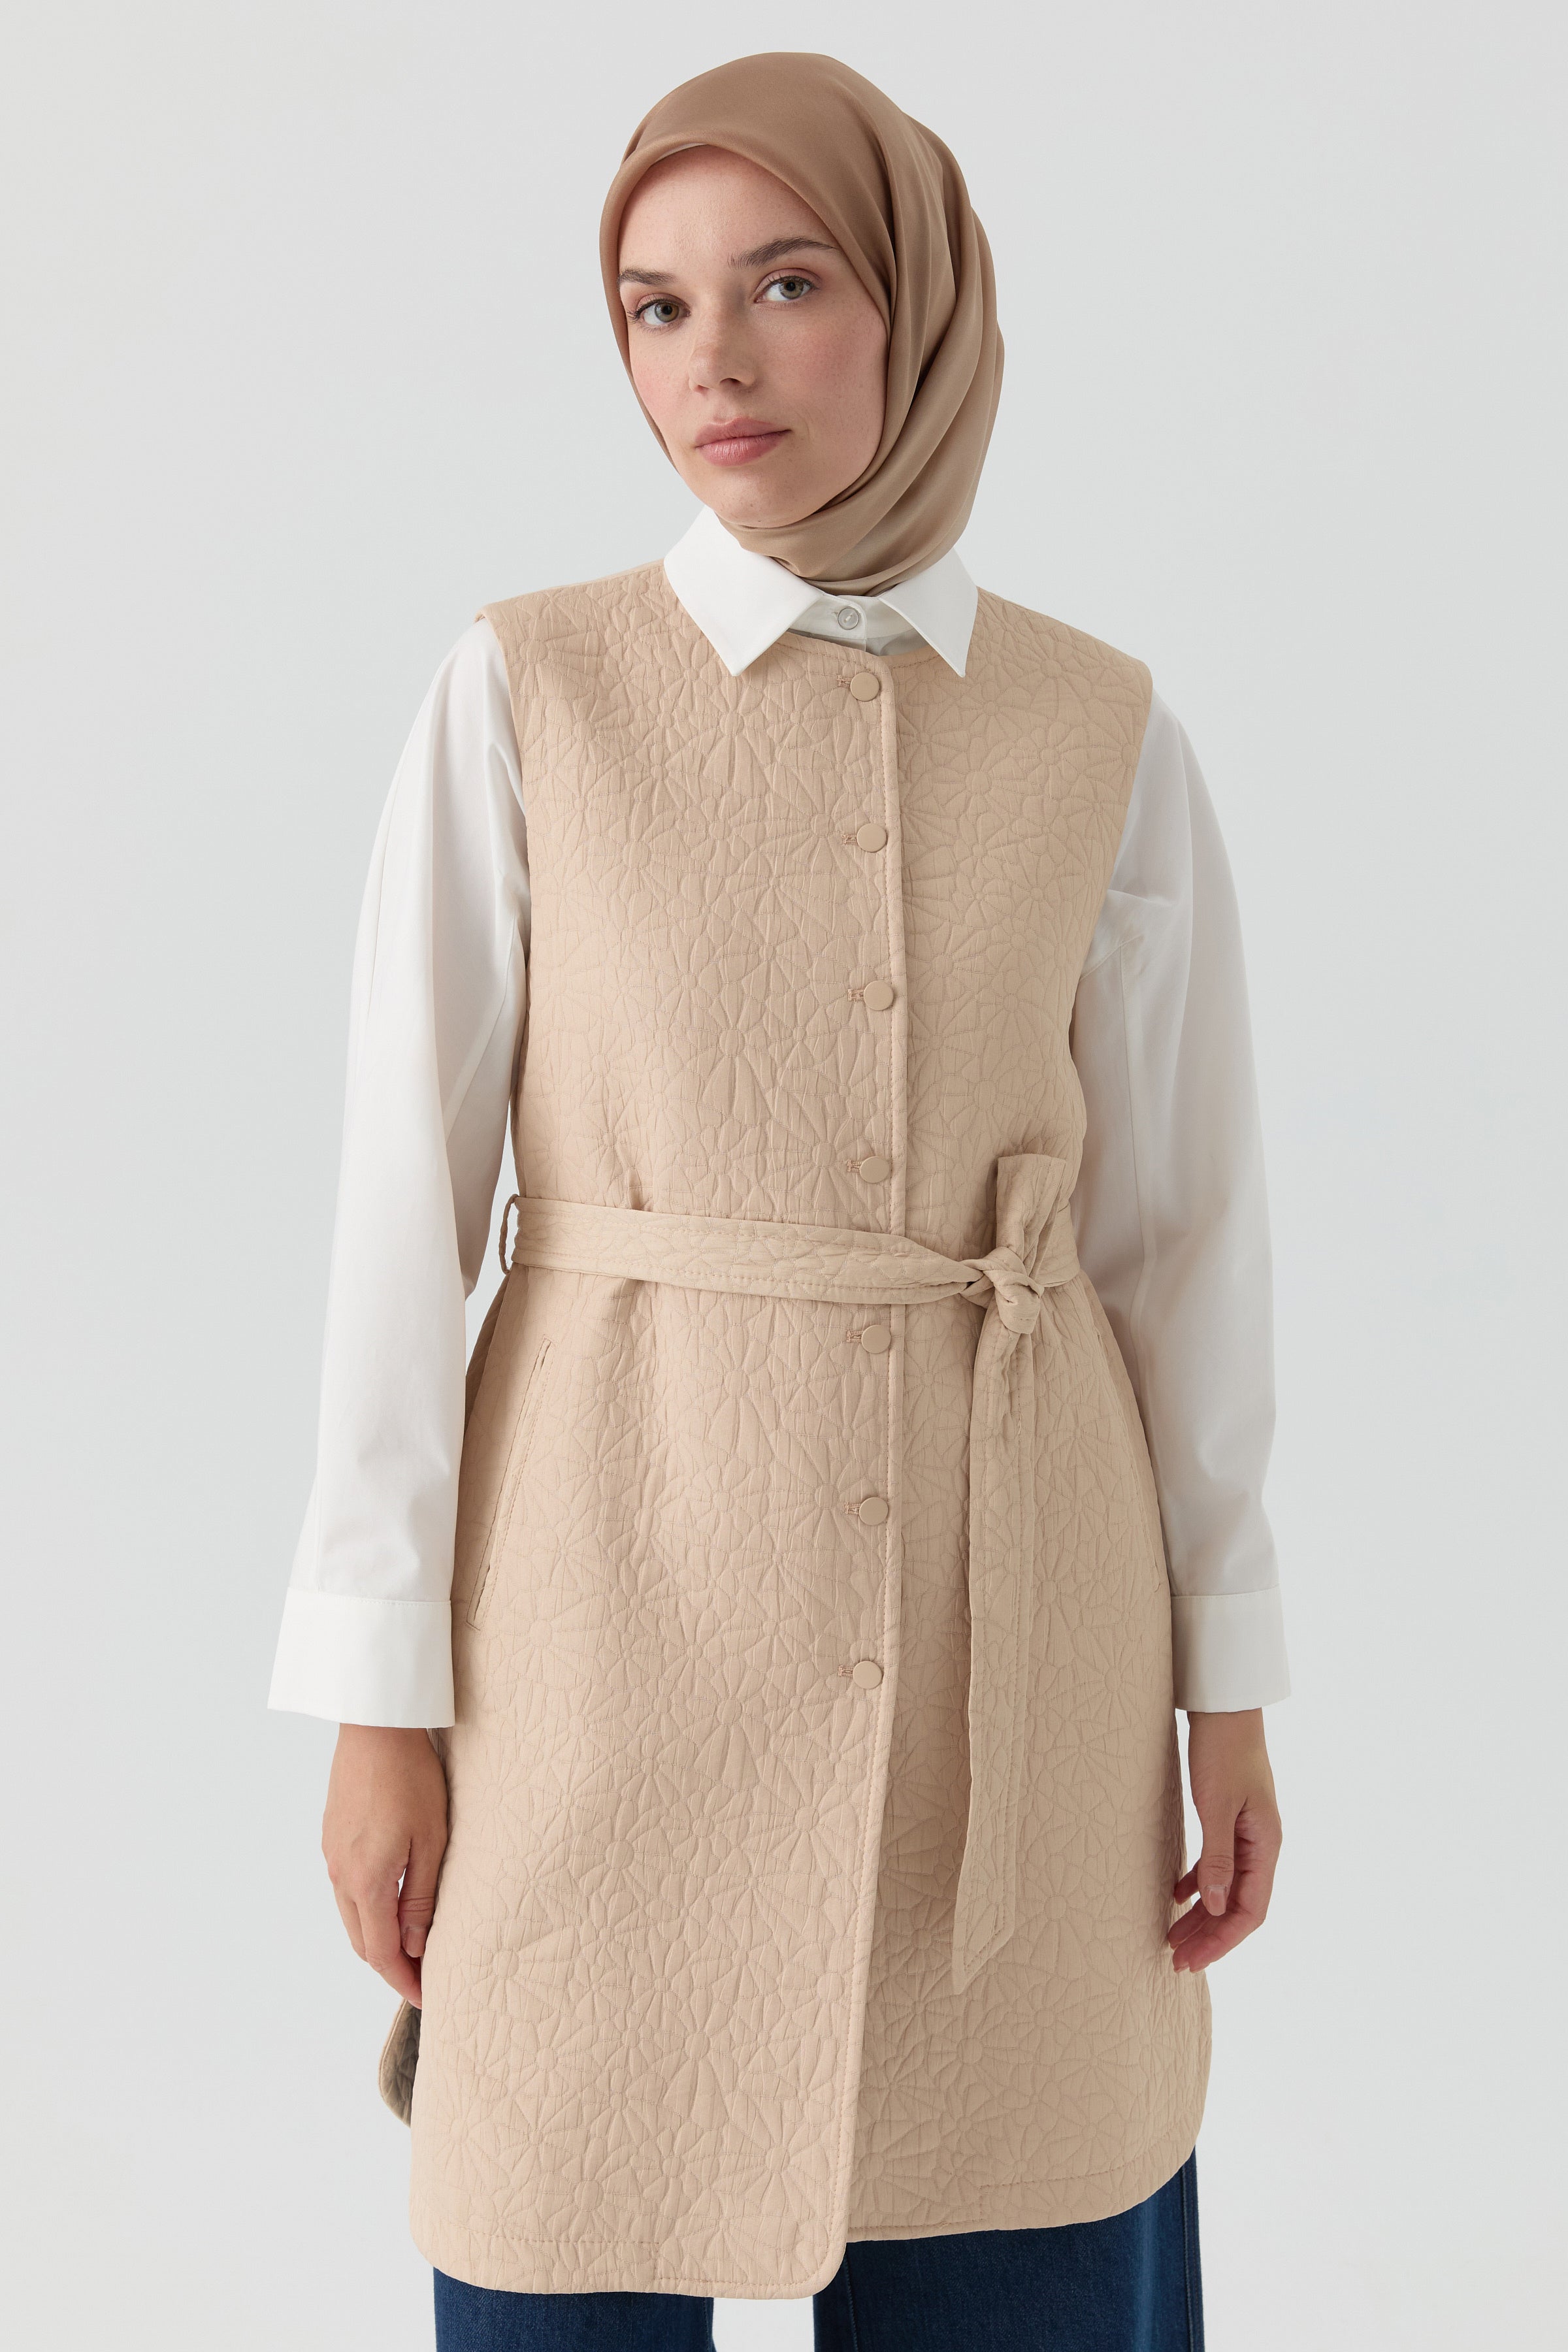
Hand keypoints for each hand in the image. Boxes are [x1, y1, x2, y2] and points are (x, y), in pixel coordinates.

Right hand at [322, 1725, 448, 2006]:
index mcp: (366, 1881)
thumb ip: (421, 1897)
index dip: (403, 1980)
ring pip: (351, 1915)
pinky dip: (366, 1908)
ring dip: (377, 1936)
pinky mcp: (331, 1836)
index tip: (425, 1997)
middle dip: (390, 1965)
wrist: (375, 1726)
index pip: (381, 1952)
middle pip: (361, 1940)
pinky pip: (346, 1889)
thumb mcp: (431, 1840)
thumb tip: (416, 1945)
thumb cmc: (411, 1778)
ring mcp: (332, 1854)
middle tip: (422, 1977)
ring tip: (411, 1945)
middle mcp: (340, 1874)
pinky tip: (389, 1903)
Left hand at [1168, 1708, 1280, 1973]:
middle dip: (1209, 1936)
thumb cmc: (1222, 1751)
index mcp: (1267, 1845)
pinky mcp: (1230, 1820)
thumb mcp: (1216, 1806)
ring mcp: (1247, 1833)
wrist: (1224, 1707)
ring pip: (1226, 1888)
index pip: (1250, 1910)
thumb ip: (1217, 1857)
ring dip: (1202, 1915)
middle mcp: (1262, 1844)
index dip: (1222, 1940)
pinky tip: (1177, 1896)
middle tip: (1175, 1960)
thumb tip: (1213, 1906)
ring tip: (1172, 1937)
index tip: (1192, 1961)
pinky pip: (1217, 1865)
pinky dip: (1197, 1884)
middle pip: (1238, 1905)